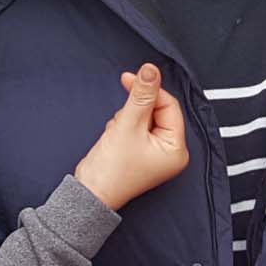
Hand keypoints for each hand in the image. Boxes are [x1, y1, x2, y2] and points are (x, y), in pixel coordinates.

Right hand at [72, 64, 188, 210]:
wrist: (88, 194)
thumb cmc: (110, 171)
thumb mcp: (127, 125)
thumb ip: (141, 95)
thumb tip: (151, 71)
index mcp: (176, 149)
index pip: (169, 106)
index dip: (150, 91)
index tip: (130, 78)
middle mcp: (171, 152)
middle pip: (157, 111)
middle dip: (135, 110)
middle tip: (121, 118)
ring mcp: (156, 153)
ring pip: (144, 117)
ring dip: (126, 119)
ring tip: (116, 136)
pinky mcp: (141, 152)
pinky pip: (136, 127)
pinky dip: (123, 127)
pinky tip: (115, 139)